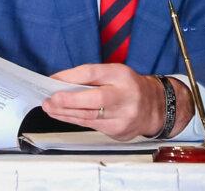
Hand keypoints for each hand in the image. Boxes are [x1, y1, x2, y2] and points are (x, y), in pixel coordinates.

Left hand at [41, 64, 192, 140]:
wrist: (156, 107)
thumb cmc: (129, 86)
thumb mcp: (113, 72)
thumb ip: (89, 75)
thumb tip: (59, 80)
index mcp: (121, 76)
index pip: (93, 74)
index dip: (70, 78)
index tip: (52, 81)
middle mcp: (125, 97)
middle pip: (92, 100)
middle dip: (66, 101)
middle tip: (48, 100)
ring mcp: (123, 117)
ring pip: (89, 117)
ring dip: (65, 113)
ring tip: (49, 108)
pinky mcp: (119, 132)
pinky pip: (92, 126)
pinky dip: (75, 120)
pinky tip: (63, 116)